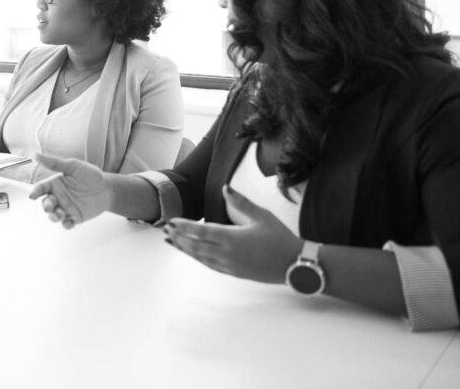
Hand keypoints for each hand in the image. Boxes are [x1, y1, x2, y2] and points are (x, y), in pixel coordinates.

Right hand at [28, 154, 109, 228]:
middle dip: (46, 206)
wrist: (107, 188)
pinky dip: (66, 224)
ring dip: (54, 216)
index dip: (35, 192)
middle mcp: (58, 197)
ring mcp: (66, 208)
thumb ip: (54, 163)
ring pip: (54, 216)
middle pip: (46, 204)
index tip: (32, 196)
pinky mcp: (75, 217)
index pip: (41, 188)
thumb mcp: (73, 166)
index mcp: (55, 184)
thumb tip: (36, 155)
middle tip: (50, 206)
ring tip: (60, 213)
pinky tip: (70, 221)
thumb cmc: (90, 175)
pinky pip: (67, 224)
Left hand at [164, 185, 302, 283]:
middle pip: (196, 246)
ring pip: (201, 257)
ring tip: (171, 242)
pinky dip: (198, 259)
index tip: (171, 222)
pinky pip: (210, 266)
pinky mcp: (234, 273)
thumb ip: (241, 202)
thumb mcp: (262, 216)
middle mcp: (228, 254)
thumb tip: (225, 187)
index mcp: (233, 238)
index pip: (201, 232)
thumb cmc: (280, 238)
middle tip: (164, 230)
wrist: (295, 265)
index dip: (184, 227)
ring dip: (184, 249)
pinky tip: (192, 254)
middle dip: (179, 237)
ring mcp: (230, 266)